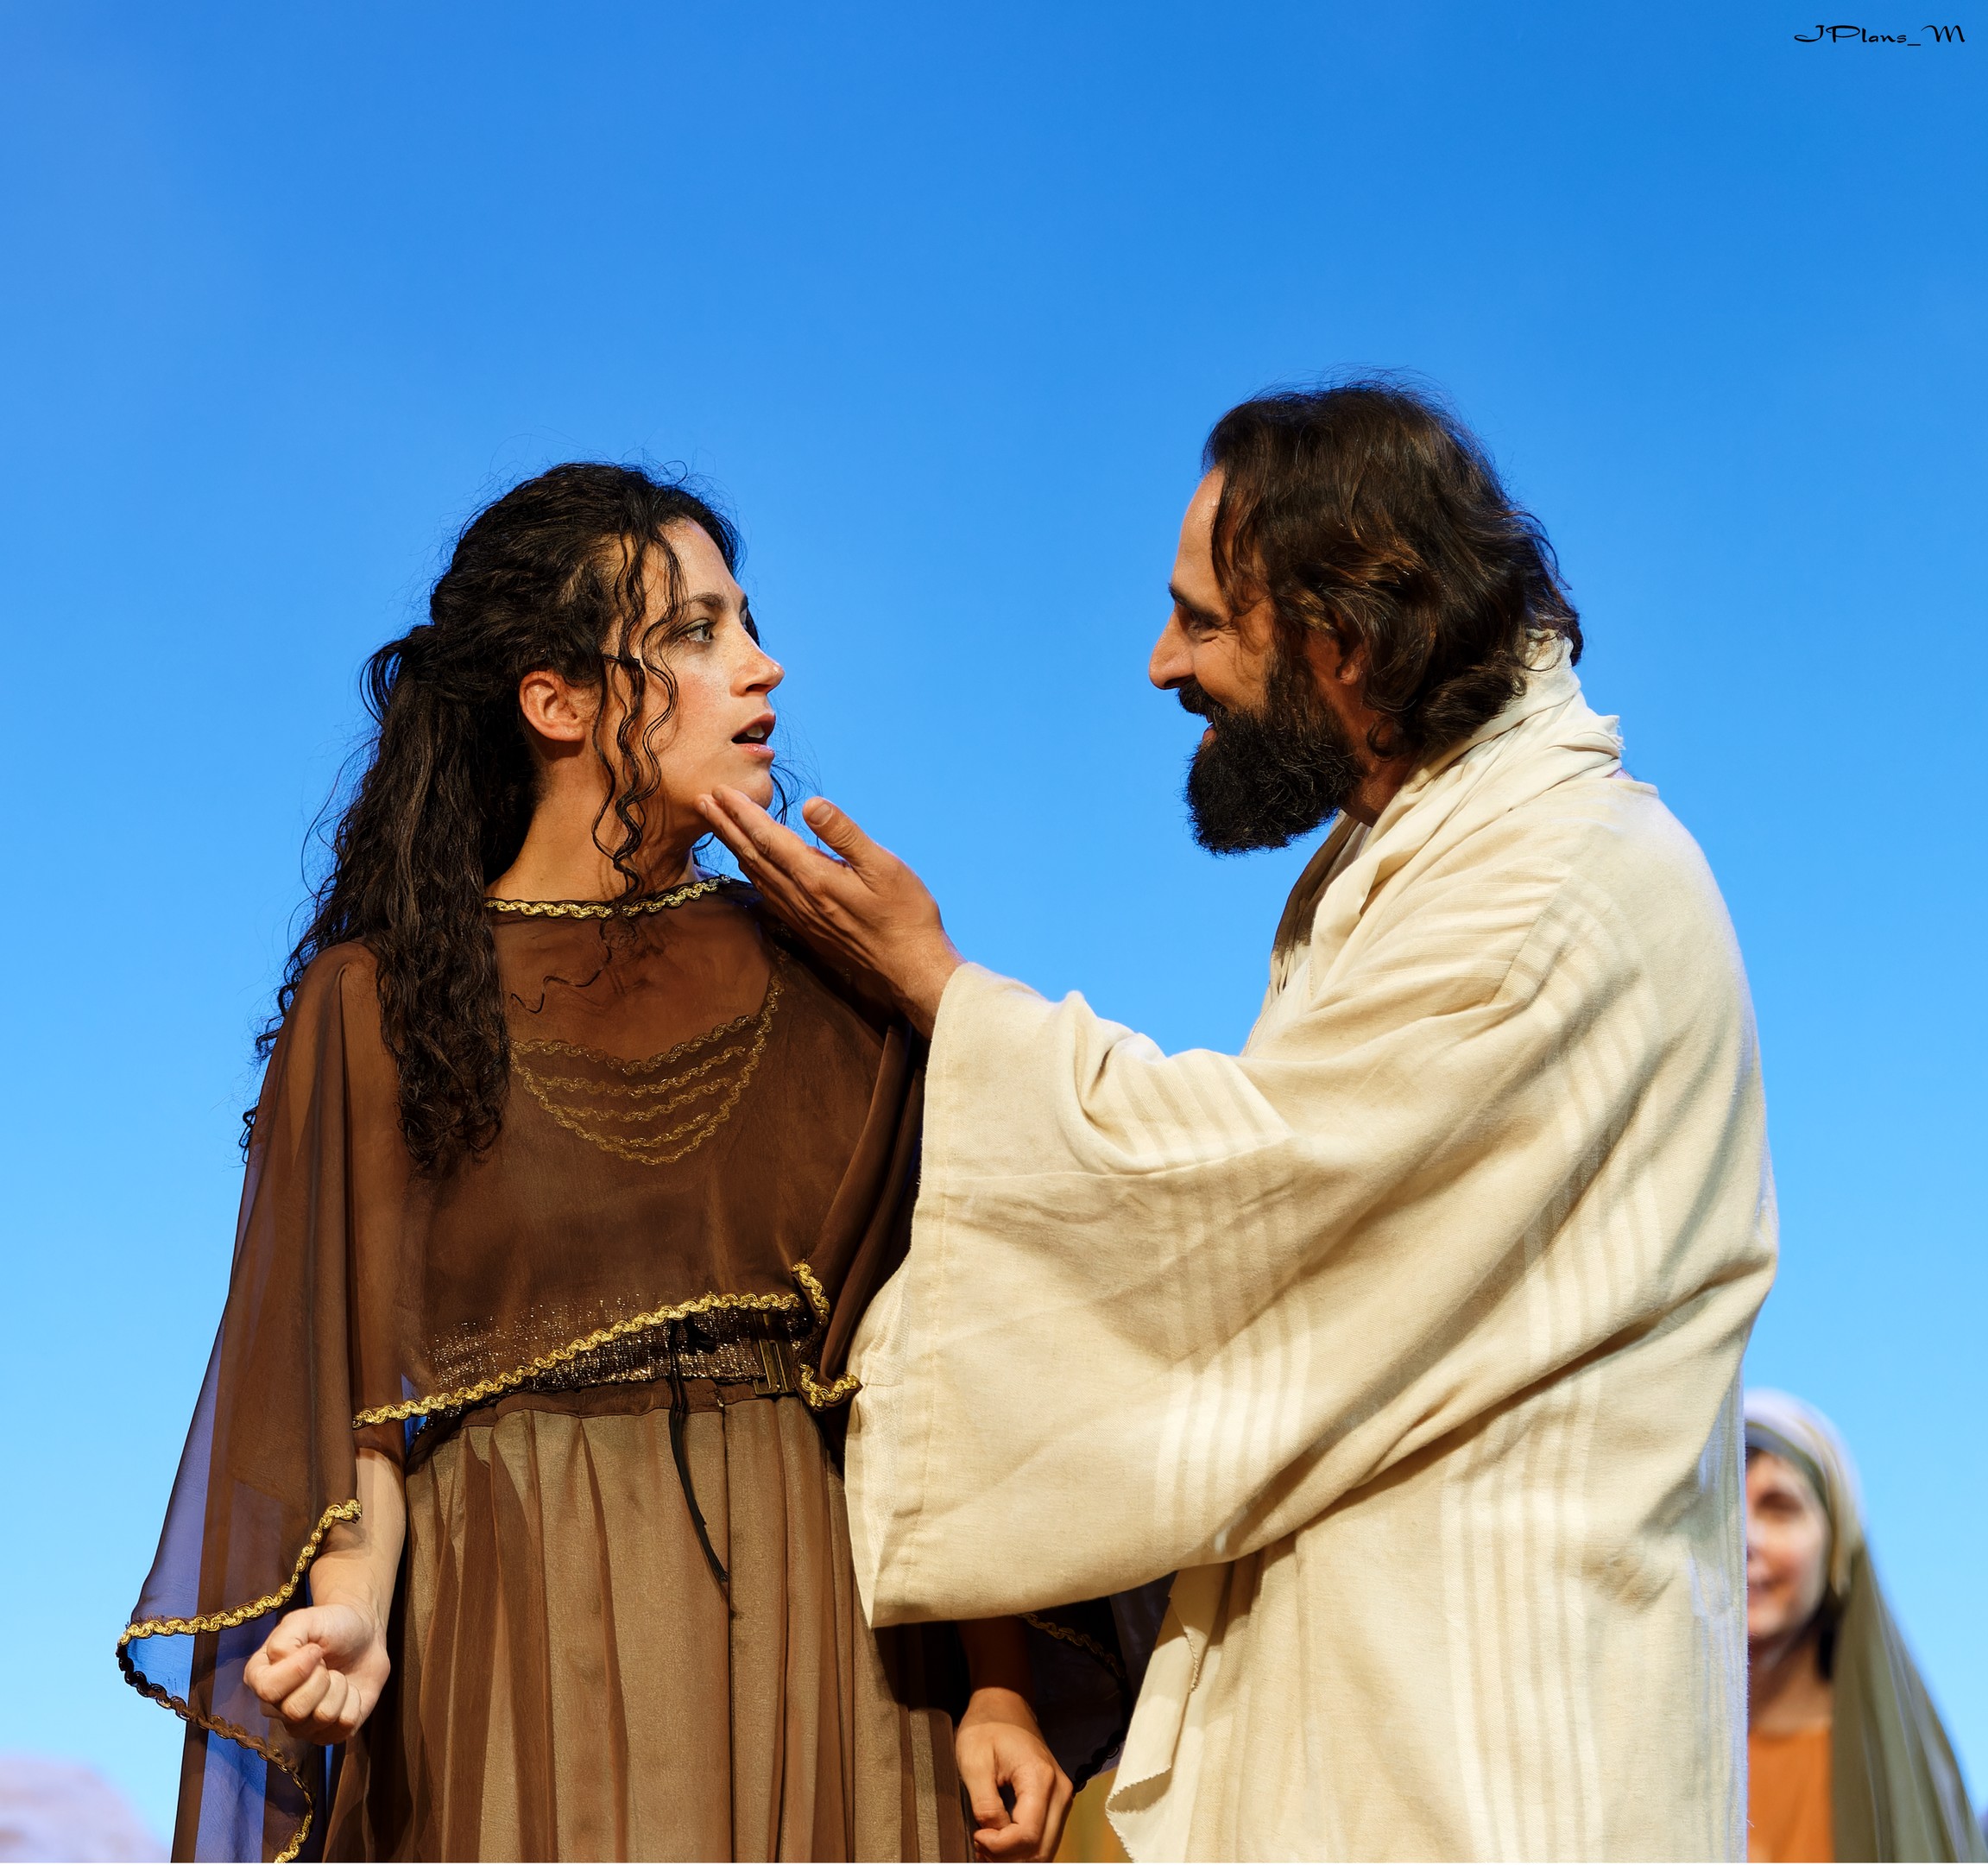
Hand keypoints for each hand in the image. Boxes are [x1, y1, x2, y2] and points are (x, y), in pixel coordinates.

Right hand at [242, 1601, 389, 1743]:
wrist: (365, 1634)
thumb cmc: (332, 1626)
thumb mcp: (305, 1619)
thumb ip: (285, 1638)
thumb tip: (281, 1661)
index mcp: (261, 1677)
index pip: (268, 1691)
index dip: (299, 1668)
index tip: (315, 1650)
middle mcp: (275, 1707)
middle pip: (295, 1710)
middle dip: (322, 1679)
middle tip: (326, 1665)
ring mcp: (302, 1724)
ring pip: (322, 1718)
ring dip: (340, 1688)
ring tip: (337, 1675)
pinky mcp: (329, 1733)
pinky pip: (344, 1727)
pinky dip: (355, 1702)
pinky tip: (349, 1690)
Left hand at [696, 789, 962, 1034]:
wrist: (910, 968)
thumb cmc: (905, 914)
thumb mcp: (884, 866)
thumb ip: (844, 834)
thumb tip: (810, 804)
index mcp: (815, 877)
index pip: (768, 838)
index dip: (741, 813)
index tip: (718, 791)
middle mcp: (800, 897)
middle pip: (752, 855)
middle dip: (726, 826)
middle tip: (701, 802)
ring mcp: (801, 915)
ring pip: (757, 875)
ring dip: (734, 847)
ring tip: (717, 826)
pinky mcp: (808, 927)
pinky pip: (769, 894)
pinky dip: (752, 873)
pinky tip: (750, 867)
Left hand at [955, 1687, 1073, 1861]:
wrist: (1004, 1705)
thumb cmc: (986, 1727)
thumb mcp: (974, 1762)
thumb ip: (985, 1804)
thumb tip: (993, 1836)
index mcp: (1040, 1779)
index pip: (1027, 1836)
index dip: (999, 1847)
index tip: (976, 1835)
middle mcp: (1060, 1791)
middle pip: (1041, 1849)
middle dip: (1007, 1856)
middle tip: (980, 1842)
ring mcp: (1062, 1797)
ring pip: (1045, 1848)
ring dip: (1015, 1855)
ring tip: (988, 1840)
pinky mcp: (1057, 1801)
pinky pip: (1044, 1837)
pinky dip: (1023, 1846)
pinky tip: (1000, 1838)